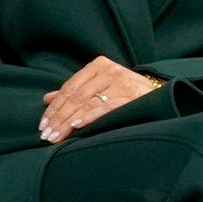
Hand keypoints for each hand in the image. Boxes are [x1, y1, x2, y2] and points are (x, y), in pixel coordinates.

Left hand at [38, 55, 162, 141]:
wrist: (159, 94)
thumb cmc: (125, 91)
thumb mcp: (100, 86)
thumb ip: (76, 91)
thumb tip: (47, 98)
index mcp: (99, 66)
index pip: (69, 87)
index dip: (54, 107)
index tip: (43, 124)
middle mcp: (109, 71)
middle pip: (75, 96)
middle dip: (58, 117)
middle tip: (47, 134)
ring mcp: (120, 83)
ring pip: (86, 103)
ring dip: (68, 122)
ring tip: (56, 136)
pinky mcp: (130, 96)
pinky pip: (104, 108)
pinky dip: (88, 117)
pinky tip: (76, 125)